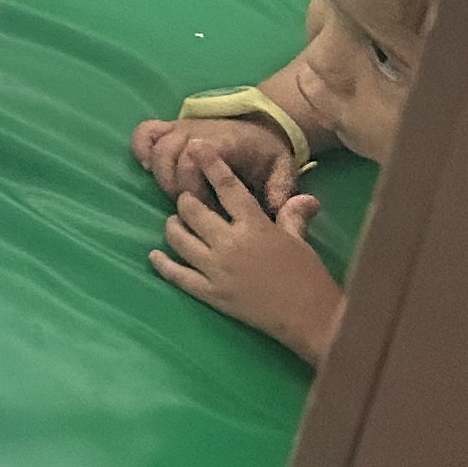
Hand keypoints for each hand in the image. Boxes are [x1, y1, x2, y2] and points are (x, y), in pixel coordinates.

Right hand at [133, 113, 298, 212]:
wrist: (264, 122)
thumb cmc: (269, 152)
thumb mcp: (283, 170)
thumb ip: (280, 190)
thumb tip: (273, 210)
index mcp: (222, 142)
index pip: (191, 162)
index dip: (194, 189)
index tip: (209, 211)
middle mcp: (196, 131)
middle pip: (169, 157)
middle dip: (176, 187)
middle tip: (191, 210)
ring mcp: (181, 127)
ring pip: (156, 148)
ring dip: (161, 175)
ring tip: (175, 196)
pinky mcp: (171, 126)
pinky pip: (145, 132)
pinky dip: (141, 149)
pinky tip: (149, 169)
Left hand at [152, 161, 344, 362]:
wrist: (312, 319)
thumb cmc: (309, 277)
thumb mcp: (300, 242)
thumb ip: (294, 216)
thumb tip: (306, 197)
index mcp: (255, 226)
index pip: (227, 187)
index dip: (210, 164)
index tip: (195, 146)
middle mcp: (230, 244)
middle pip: (192, 210)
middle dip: (186, 201)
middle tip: (188, 200)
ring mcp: (217, 270)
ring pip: (179, 239)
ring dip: (174, 227)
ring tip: (177, 223)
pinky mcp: (211, 294)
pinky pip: (178, 276)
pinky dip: (163, 264)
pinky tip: (155, 255)